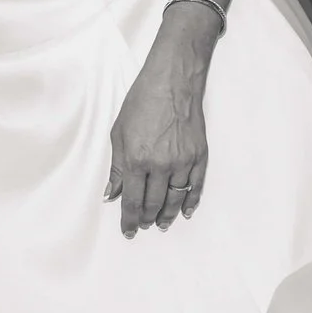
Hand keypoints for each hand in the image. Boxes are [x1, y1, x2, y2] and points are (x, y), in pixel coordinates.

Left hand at [106, 52, 208, 235]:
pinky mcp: (199, 156)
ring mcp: (183, 162)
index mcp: (137, 160)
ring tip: (161, 224)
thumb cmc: (142, 102)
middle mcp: (161, 165)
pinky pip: (195, 187)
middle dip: (145, 218)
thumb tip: (112, 194)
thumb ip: (117, 168)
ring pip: (175, 200)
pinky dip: (190, 202)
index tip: (128, 230)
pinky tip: (186, 212)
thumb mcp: (119, 133)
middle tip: (142, 225)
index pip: (132, 200)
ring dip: (167, 215)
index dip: (128, 219)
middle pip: (153, 204)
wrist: (173, 82)